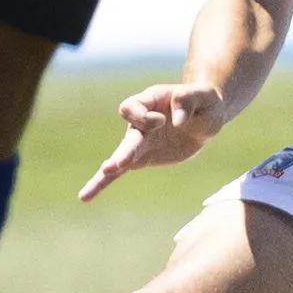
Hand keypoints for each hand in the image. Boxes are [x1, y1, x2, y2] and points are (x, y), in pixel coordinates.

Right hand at [80, 81, 228, 199]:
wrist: (205, 116)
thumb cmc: (204, 101)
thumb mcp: (204, 95)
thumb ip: (188, 100)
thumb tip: (177, 122)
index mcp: (150, 100)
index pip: (134, 107)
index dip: (145, 117)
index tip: (164, 121)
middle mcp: (140, 121)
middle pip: (128, 136)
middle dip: (125, 150)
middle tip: (119, 163)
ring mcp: (140, 141)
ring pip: (120, 156)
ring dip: (111, 169)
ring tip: (96, 183)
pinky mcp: (143, 158)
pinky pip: (120, 172)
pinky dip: (103, 183)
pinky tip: (86, 197)